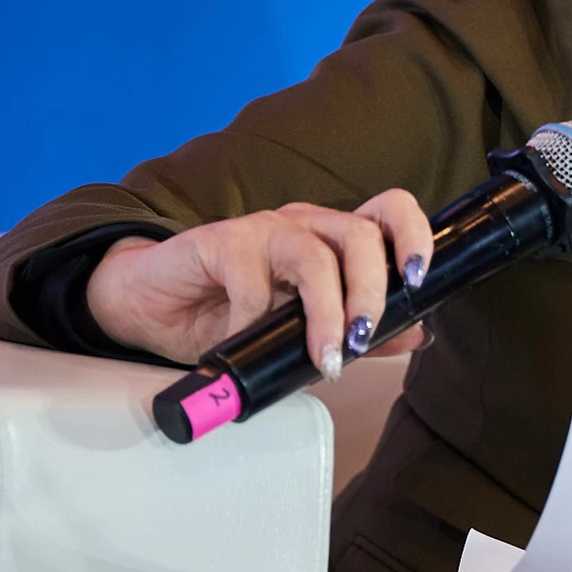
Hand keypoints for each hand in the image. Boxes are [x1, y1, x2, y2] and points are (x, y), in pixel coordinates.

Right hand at [85, 188, 435, 375]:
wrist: (151, 309)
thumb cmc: (228, 314)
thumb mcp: (298, 330)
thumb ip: (356, 329)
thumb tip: (419, 334)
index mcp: (332, 237)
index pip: (389, 212)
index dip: (414, 237)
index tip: (420, 281)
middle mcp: (305, 225)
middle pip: (360, 234)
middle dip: (372, 291)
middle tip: (362, 339)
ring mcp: (264, 229)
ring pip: (315, 256)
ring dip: (327, 312)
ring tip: (325, 359)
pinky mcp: (222, 241)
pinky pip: (252, 281)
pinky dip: (253, 322)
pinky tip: (243, 345)